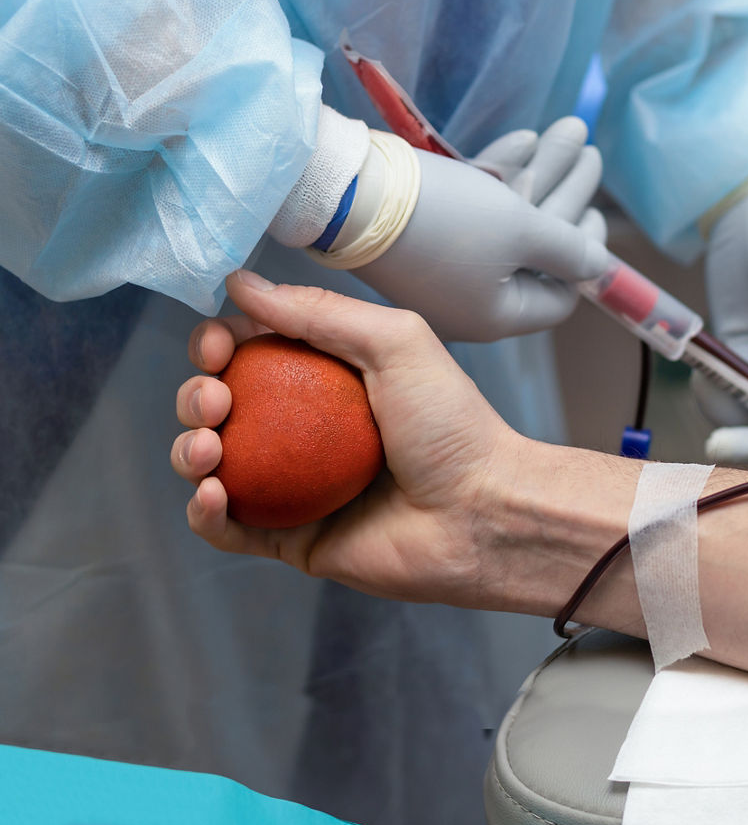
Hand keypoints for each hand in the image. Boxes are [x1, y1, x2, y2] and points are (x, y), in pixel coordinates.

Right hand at [169, 270, 569, 609]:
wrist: (483, 513)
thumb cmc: (452, 426)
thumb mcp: (394, 342)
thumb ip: (319, 310)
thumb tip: (240, 284)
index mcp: (328, 382)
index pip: (251, 355)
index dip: (219, 345)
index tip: (217, 346)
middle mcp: (306, 432)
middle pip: (220, 408)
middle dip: (196, 396)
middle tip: (216, 401)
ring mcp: (295, 487)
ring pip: (211, 466)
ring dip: (188, 450)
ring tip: (209, 447)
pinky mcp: (294, 540)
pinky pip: (228, 529)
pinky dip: (203, 512)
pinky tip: (210, 492)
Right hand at [352, 117, 608, 341]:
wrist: (346, 192)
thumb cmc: (447, 219)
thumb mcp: (523, 231)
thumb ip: (570, 249)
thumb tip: (601, 268)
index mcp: (496, 315)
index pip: (559, 296)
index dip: (584, 254)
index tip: (594, 213)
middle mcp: (468, 298)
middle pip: (535, 251)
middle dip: (566, 196)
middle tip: (590, 152)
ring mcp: (441, 265)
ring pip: (504, 222)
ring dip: (540, 174)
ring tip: (570, 128)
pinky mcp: (418, 231)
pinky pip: (471, 209)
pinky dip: (497, 177)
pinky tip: (523, 139)